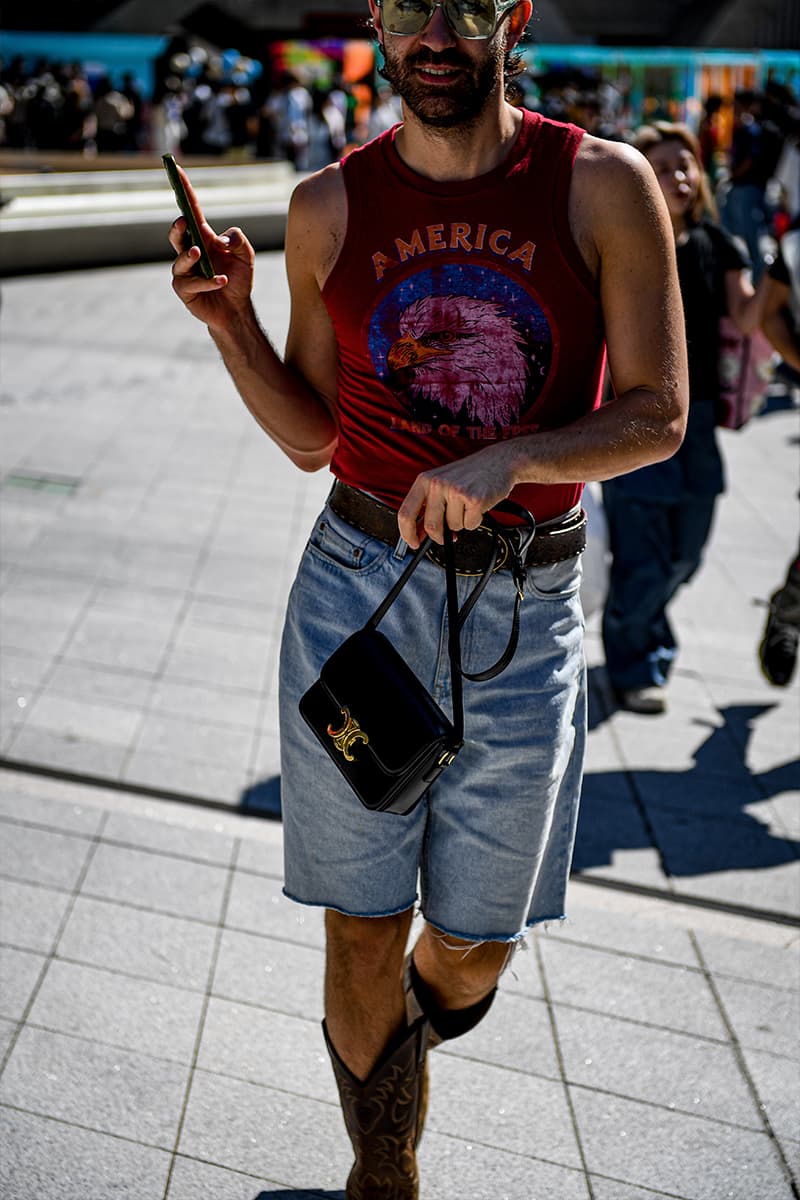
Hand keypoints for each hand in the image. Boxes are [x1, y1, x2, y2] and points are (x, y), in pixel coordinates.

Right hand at [167, 165, 254, 327]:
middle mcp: (190, 252)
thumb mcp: (246, 254)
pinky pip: (191, 283)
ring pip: (179, 260)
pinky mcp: (185, 291)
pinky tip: (222, 281)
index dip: (183, 189)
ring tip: (200, 254)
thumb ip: (237, 239)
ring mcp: (185, 272)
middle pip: (177, 234)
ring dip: (189, 256)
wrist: (237, 310)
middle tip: (184, 222)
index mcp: (203, 237)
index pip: (190, 209)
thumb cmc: (239, 279)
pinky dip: (207, 281)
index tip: (175, 169)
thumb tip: (219, 240)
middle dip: (177, 226)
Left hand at [397, 443, 518, 547]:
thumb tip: (418, 533)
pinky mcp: (475, 499)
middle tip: (448, 535)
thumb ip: (427, 507)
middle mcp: (438, 484)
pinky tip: (477, 506)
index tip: (413, 543)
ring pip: (453, 527)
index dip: (407, 534)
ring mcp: (456, 491)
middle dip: (440, 536)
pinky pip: (470, 525)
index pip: (406, 513)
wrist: (498, 461)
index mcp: (425, 480)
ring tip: (467, 506)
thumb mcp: (441, 484)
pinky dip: (474, 521)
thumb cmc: (469, 474)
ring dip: (461, 523)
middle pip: (431, 526)